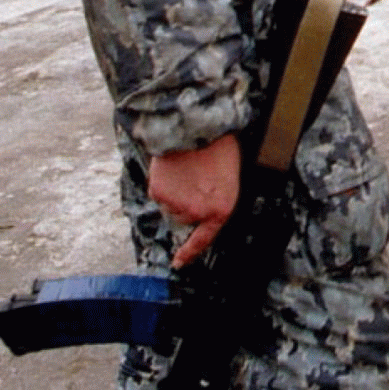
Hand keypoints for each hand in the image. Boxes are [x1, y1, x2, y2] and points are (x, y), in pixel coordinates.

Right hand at [148, 133, 241, 267]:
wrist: (199, 127)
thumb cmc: (219, 147)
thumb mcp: (229, 177)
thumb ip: (215, 200)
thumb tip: (201, 213)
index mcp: (222, 208)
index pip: (204, 238)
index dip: (190, 252)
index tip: (179, 263)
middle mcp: (199, 212)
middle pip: (185, 219)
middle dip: (187, 204)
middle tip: (196, 179)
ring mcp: (177, 205)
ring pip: (171, 206)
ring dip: (176, 193)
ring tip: (187, 170)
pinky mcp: (160, 193)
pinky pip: (159, 194)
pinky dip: (164, 184)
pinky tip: (175, 168)